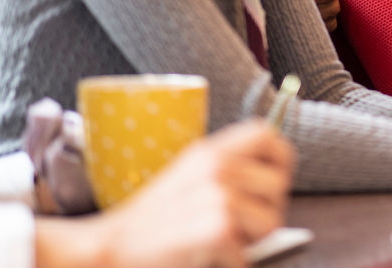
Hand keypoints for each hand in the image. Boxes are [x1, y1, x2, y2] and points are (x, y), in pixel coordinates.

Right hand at [36, 120, 294, 267]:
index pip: (269, 136)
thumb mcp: (188, 175)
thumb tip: (273, 180)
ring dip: (251, 243)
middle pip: (279, 185)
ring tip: (217, 242)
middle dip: (266, 212)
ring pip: (272, 223)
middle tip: (233, 227)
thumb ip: (227, 169)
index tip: (270, 185)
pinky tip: (206, 258)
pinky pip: (250, 255)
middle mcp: (218, 166)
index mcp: (211, 150)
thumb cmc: (150, 222)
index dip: (279, 161)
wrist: (112, 249)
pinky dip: (233, 266)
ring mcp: (219, 195)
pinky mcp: (219, 227)